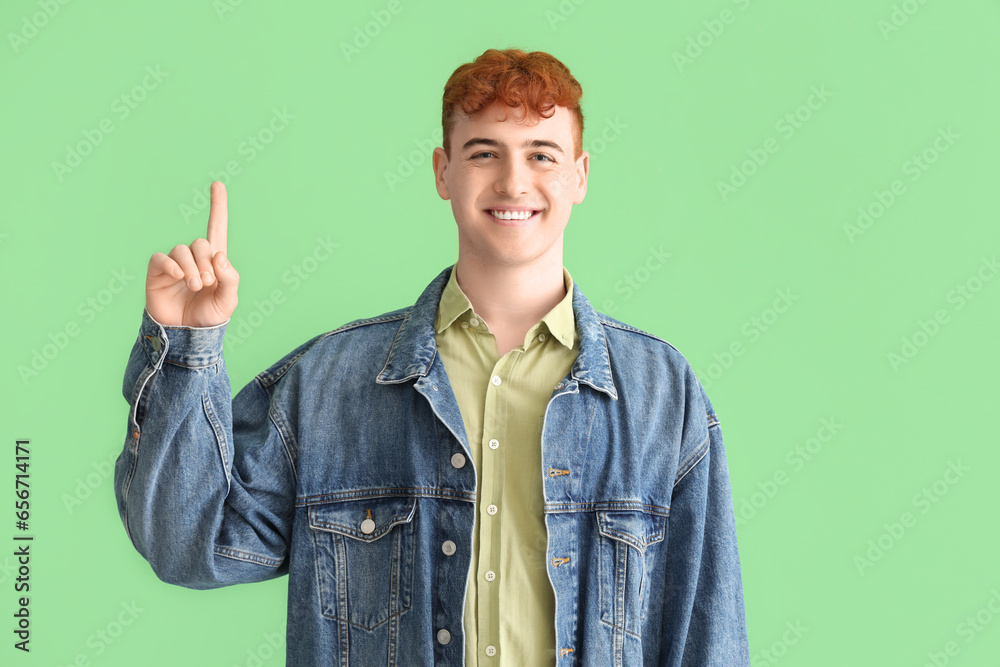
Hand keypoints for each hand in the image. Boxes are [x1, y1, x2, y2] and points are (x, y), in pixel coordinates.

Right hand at [145, 181, 238, 326]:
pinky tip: (179, 277)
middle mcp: (194, 258)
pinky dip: (173, 265)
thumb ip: (230, 278)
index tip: (217, 184)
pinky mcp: (158, 272)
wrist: (187, 336)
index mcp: (215, 262)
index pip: (217, 229)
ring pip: (183, 250)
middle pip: (200, 243)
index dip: (218, 207)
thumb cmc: (209, 317)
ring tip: (195, 286)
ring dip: (192, 268)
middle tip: (207, 284)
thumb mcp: (229, 300)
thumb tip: (219, 256)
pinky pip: (163, 258)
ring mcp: (175, 264)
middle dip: (206, 263)